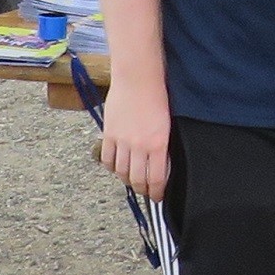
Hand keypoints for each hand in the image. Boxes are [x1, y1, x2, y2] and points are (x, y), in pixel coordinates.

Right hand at [96, 82, 171, 203]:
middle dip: (142, 189)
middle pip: (136, 179)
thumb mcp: (167, 125)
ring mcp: (121, 141)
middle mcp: (139, 146)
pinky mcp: (108, 134)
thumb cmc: (157, 96)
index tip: (158, 197)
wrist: (137, 78)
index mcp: (158, 145)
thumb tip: (160, 166)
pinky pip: (107, 159)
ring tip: (131, 179)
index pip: (155, 179)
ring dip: (126, 179)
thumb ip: (163, 147)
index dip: (156, 193)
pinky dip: (112, 166)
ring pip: (121, 172)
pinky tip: (117, 166)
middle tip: (145, 191)